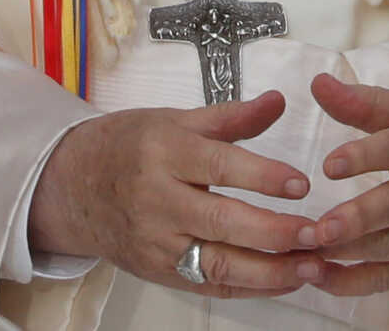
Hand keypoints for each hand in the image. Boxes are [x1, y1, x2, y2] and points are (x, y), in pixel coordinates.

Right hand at [27, 88, 323, 297]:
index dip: (262, 176)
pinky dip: (249, 288)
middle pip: (219, 222)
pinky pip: (208, 286)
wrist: (70, 188)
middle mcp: (158, 202)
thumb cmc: (129, 146)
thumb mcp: (174, 119)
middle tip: (318, 232)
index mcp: (164, 153)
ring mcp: (156, 243)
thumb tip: (279, 100)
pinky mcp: (158, 272)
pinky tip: (285, 280)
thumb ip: (231, 116)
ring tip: (312, 266)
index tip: (302, 184)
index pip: (218, 167)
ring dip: (268, 271)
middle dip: (272, 232)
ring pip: (216, 265)